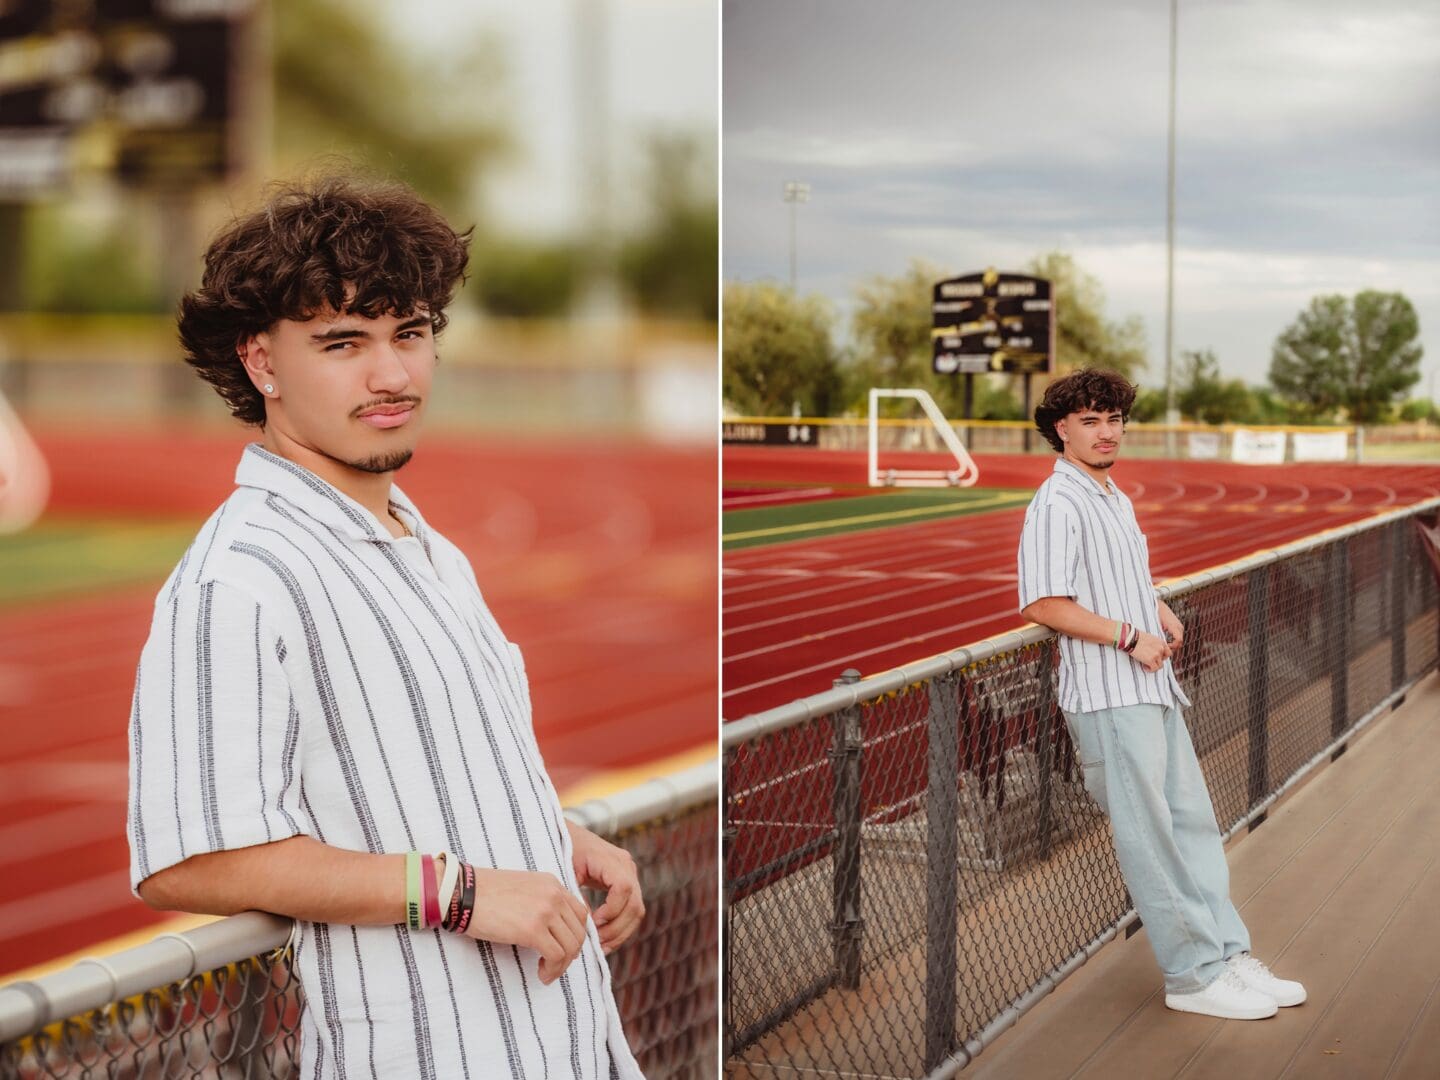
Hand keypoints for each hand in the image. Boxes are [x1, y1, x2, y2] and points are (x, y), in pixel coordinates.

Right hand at [462, 868, 590, 983]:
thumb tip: (554, 932)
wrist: (462, 893)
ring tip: (547, 973)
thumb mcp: (523, 889)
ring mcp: (545, 911)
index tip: (564, 950)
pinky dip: (552, 969)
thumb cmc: (485, 894)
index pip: (580, 913)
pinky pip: (556, 955)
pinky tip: (541, 973)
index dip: (575, 936)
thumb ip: (542, 902)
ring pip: (571, 946)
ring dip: (562, 966)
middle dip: (570, 955)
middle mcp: (554, 895)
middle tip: (555, 966)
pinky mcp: (532, 929)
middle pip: (578, 932)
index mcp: (552, 883)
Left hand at [568, 823, 645, 954]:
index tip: (593, 922)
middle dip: (616, 928)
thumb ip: (577, 896)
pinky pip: (631, 910)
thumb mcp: (567, 872)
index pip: (623, 888)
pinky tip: (605, 938)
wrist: (566, 835)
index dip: (611, 910)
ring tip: (600, 946)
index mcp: (612, 859)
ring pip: (637, 911)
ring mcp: (630, 874)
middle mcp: (626, 866)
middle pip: (634, 904)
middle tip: (596, 943)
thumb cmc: (563, 851)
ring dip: (620, 932)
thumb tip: (587, 924)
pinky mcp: (627, 883)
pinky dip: (620, 926)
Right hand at [1130, 631, 1171, 672]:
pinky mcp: (1151, 660)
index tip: (1156, 657)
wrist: (1130, 638)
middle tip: (1150, 660)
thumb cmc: (1136, 637)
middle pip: (1164, 660)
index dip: (1162, 656)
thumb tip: (1154, 652)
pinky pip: (1154, 669)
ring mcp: (1157, 654)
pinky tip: (1144, 666)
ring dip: (1153, 666)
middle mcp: (1161, 648)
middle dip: (1157, 661)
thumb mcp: (1150, 638)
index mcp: (1161, 642)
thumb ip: (1155, 645)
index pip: (1168, 653)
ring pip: (1160, 665)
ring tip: (1146, 664)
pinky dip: (1150, 669)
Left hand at [1157, 601, 1183, 651]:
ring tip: (1164, 645)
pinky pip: (1177, 636)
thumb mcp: (1157, 626)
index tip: (1165, 647)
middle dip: (1173, 647)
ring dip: (1173, 644)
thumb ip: (1160, 635)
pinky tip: (1165, 640)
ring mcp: (1179, 626)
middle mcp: (1179, 627)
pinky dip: (1173, 640)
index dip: (1173, 646)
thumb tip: (1161, 644)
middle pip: (1180, 642)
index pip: (1179, 641)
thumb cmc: (1156, 615)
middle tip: (1164, 648)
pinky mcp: (1177, 626)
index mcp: (1175, 626)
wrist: (1158, 606)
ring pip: (1179, 640)